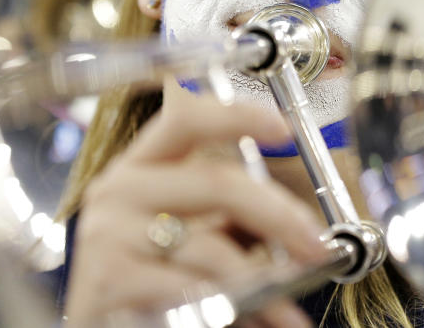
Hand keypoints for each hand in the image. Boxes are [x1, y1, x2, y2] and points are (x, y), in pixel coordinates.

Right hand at [64, 82, 326, 327]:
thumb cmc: (145, 278)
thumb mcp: (184, 232)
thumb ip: (230, 217)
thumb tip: (300, 228)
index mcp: (140, 165)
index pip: (185, 119)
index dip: (237, 115)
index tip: (284, 127)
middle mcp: (118, 189)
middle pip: (217, 182)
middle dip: (279, 215)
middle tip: (315, 246)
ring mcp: (108, 234)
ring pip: (209, 246)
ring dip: (264, 282)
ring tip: (289, 307)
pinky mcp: (108, 281)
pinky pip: (190, 289)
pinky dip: (234, 307)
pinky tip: (258, 317)